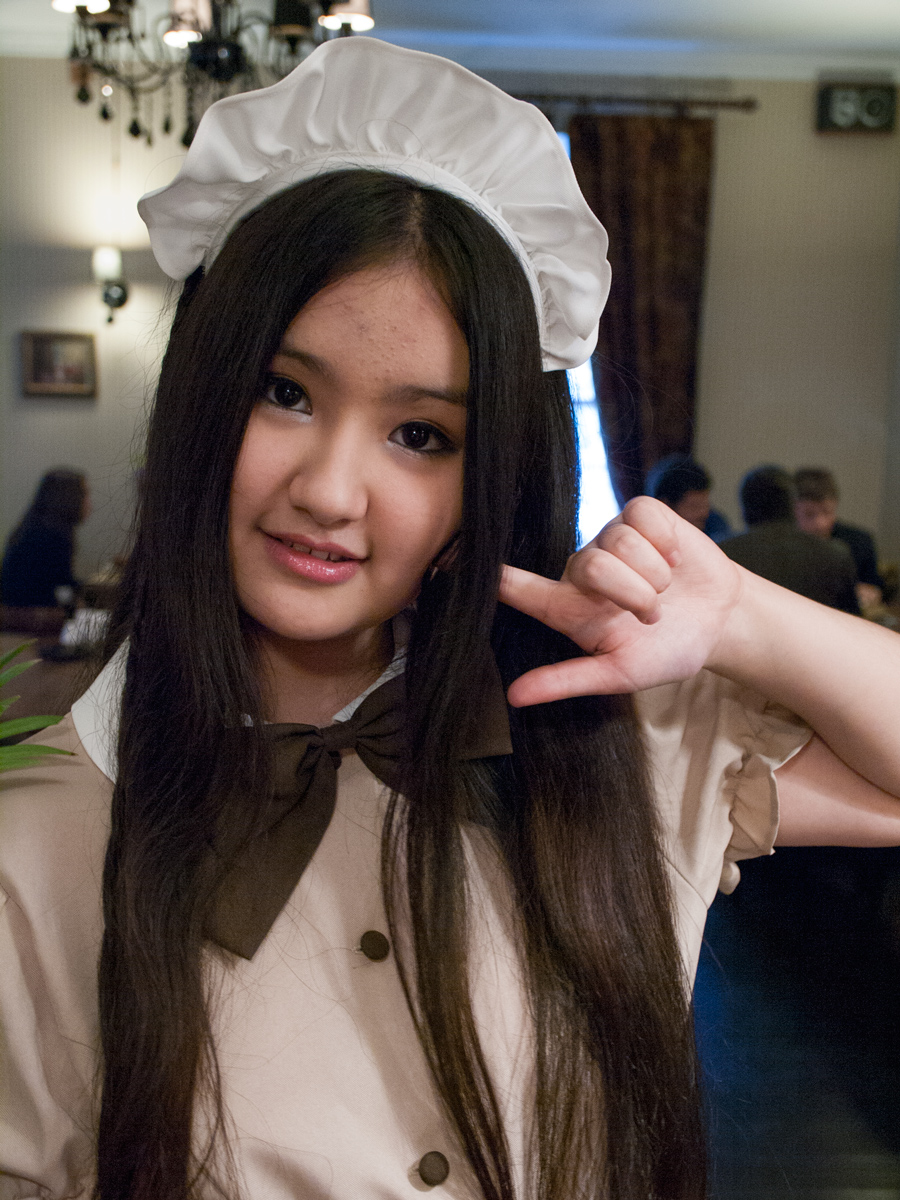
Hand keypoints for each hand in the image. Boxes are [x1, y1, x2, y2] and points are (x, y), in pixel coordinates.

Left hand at [498, 497, 742, 705]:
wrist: (718, 623)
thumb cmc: (664, 650)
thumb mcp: (619, 673)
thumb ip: (568, 681)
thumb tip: (514, 696)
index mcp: (568, 607)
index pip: (521, 589)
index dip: (498, 577)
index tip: (454, 564)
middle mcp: (583, 568)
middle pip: (594, 565)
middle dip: (634, 594)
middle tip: (650, 615)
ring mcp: (611, 536)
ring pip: (623, 541)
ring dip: (656, 574)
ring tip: (665, 590)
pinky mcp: (641, 514)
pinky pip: (644, 515)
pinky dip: (667, 542)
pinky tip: (674, 559)